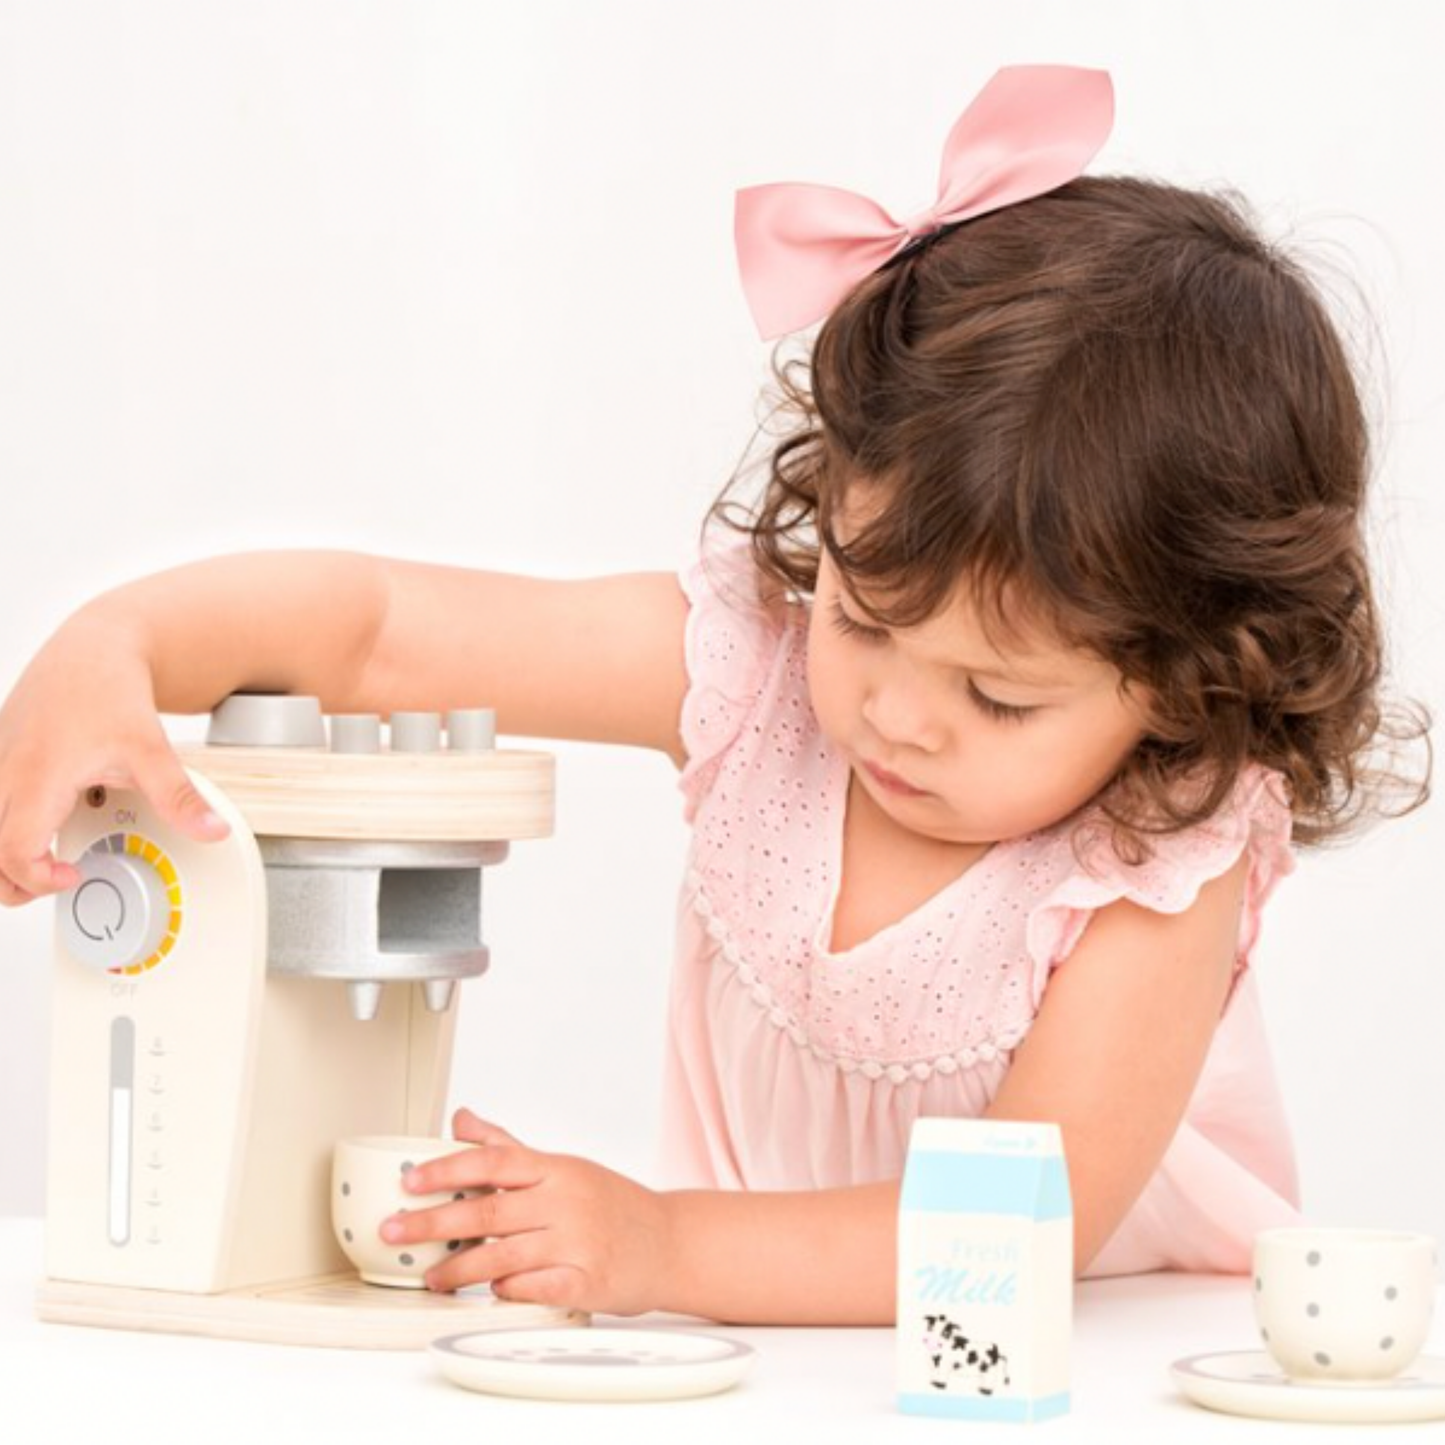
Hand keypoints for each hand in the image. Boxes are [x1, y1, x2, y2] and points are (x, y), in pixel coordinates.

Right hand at [0, 609, 228, 905]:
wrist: (94, 647)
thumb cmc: (109, 689)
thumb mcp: (151, 750)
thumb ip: (179, 797)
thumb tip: (212, 830)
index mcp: (38, 778)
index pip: (13, 851)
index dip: (37, 878)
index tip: (72, 874)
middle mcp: (6, 772)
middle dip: (11, 879)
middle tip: (52, 879)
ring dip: (0, 854)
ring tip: (40, 862)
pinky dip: (2, 822)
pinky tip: (37, 823)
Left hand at [380, 1108, 674, 1316]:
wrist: (670, 1242)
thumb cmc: (611, 1203)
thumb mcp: (562, 1166)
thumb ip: (506, 1146)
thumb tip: (461, 1118)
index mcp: (555, 1169)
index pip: (492, 1162)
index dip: (447, 1170)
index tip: (410, 1181)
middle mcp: (565, 1202)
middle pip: (488, 1212)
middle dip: (433, 1223)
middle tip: (393, 1230)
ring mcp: (576, 1243)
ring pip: (503, 1257)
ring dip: (459, 1270)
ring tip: (430, 1276)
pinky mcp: (586, 1283)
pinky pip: (534, 1289)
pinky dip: (507, 1291)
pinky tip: (489, 1292)